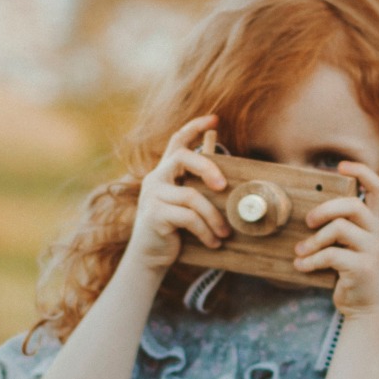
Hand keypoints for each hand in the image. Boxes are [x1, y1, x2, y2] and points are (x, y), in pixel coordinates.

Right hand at [125, 114, 227, 275]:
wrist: (149, 258)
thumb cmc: (174, 231)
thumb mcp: (187, 207)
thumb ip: (199, 190)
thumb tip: (229, 182)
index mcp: (165, 173)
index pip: (177, 141)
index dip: (195, 127)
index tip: (215, 119)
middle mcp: (156, 179)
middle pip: (183, 157)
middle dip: (208, 168)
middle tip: (224, 186)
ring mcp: (153, 196)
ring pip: (192, 196)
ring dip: (214, 216)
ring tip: (225, 233)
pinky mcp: (154, 215)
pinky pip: (188, 218)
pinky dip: (206, 231)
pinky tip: (213, 242)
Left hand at [293, 162, 378, 319]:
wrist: (366, 310)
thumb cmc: (351, 274)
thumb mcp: (351, 248)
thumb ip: (341, 229)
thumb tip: (307, 213)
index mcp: (374, 224)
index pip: (378, 188)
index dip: (361, 171)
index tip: (340, 166)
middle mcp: (377, 234)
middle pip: (353, 205)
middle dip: (325, 209)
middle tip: (308, 221)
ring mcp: (372, 251)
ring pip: (339, 229)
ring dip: (313, 240)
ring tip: (300, 251)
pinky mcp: (363, 269)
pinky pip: (332, 255)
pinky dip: (311, 260)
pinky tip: (301, 266)